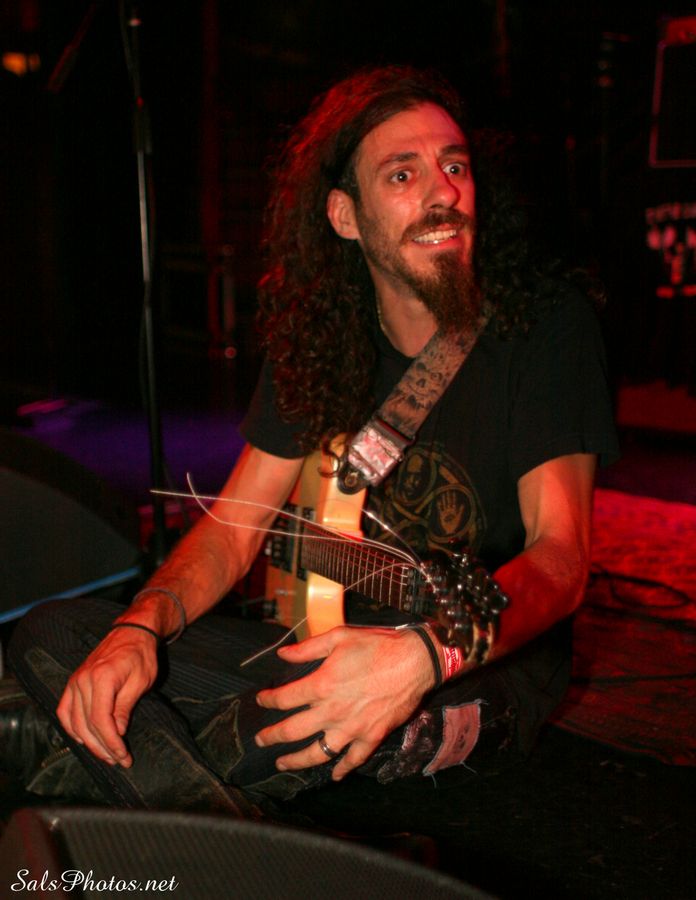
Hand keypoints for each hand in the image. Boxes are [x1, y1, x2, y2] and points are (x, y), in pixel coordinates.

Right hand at [56, 628, 158, 767]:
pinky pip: (64, 710)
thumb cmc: (141, 655)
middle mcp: (83, 680)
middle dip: (102, 747)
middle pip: (86, 725)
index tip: (123, 756)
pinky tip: (83, 739)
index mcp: (102, 678)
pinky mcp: (73, 682)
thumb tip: (117, 733)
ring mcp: (75, 681)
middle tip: (117, 760)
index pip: (101, 721)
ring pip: (74, 721)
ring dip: (88, 742)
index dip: (111, 743)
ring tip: (104, 754)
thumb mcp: (140, 682)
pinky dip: (71, 727)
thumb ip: (125, 708)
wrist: (132, 632)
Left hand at [255, 626, 433, 779]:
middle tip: (260, 740)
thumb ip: (308, 648)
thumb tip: (282, 655)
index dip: (268, 700)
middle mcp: (332, 711)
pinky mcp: (371, 737)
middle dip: (271, 737)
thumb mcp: (340, 637)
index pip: (284, 698)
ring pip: (317, 753)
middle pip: (292, 731)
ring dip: (296, 761)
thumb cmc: (377, 645)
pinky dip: (342, 770)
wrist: (415, 661)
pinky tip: (333, 775)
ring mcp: (352, 728)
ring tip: (283, 764)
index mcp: (322, 684)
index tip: (261, 700)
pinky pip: (353, 760)